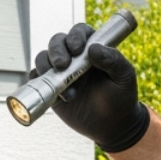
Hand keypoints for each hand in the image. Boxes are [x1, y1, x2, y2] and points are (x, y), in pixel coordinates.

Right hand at [32, 23, 149, 151]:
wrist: (111, 127)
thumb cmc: (121, 98)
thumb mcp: (125, 78)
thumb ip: (114, 61)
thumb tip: (93, 48)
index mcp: (93, 49)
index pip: (79, 32)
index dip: (75, 36)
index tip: (78, 49)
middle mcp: (74, 57)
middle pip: (57, 41)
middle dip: (57, 50)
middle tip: (63, 65)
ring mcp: (60, 72)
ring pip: (43, 58)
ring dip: (48, 69)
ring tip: (67, 93)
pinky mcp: (50, 87)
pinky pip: (36, 78)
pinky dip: (38, 82)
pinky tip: (52, 94)